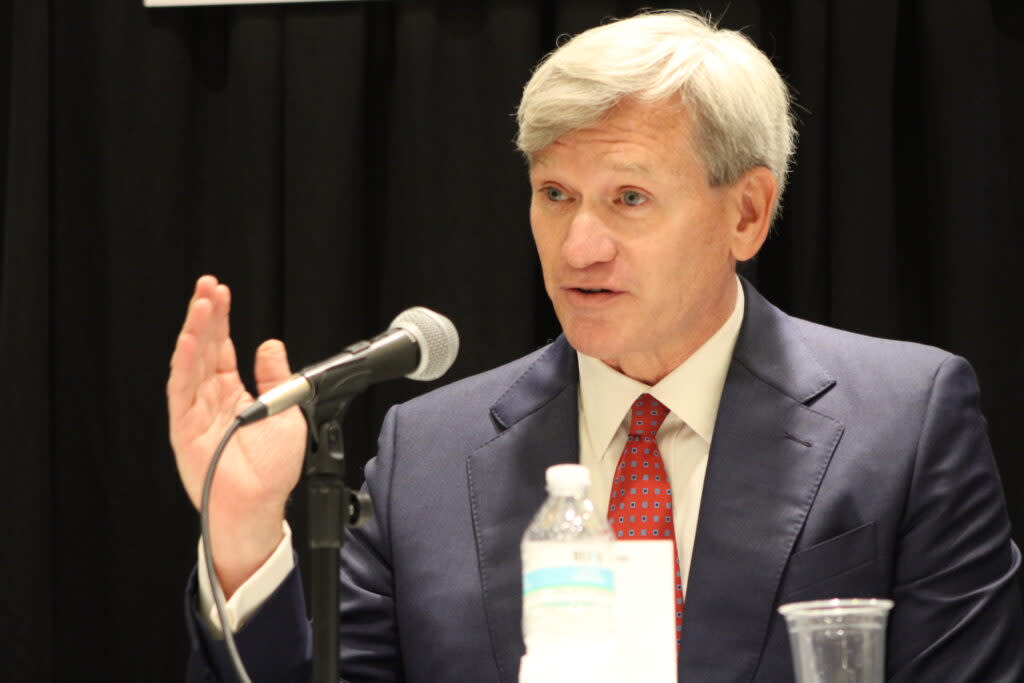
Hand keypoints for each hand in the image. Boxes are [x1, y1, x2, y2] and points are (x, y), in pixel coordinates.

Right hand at [168, 275, 306, 595]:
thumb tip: (270, 345)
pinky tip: (187, 341)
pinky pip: (182, 391)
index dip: (222, 320)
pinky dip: (184, 364)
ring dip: (195, 332)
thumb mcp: (287, 411)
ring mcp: (196, 412)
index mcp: (233, 394)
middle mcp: (211, 399)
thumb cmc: (273, 470)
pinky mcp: (185, 428)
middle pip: (203, 348)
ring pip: (191, 363)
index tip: (223, 292)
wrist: (260, 506)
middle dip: (205, 315)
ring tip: (201, 303)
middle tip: (208, 285)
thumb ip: (276, 377)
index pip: (222, 348)